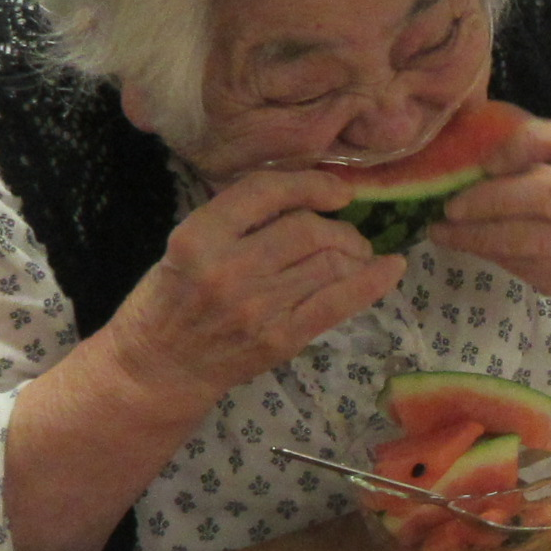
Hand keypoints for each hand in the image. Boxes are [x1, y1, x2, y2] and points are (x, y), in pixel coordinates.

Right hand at [94, 169, 403, 421]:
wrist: (159, 366)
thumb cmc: (172, 298)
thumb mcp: (188, 243)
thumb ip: (239, 218)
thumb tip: (312, 195)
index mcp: (199, 236)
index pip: (269, 191)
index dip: (314, 183)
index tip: (339, 191)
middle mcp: (229, 269)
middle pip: (309, 230)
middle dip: (339, 227)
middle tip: (345, 235)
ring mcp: (258, 307)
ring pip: (331, 263)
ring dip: (356, 252)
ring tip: (355, 255)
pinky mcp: (281, 338)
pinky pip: (339, 301)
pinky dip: (373, 281)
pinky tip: (391, 268)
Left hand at [436, 117, 550, 308]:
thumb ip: (548, 162)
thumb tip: (473, 155)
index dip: (520, 146)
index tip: (487, 162)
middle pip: (545, 195)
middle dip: (489, 198)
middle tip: (451, 206)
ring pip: (525, 238)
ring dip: (474, 234)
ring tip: (441, 231)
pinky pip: (518, 262)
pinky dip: (485, 251)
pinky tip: (463, 243)